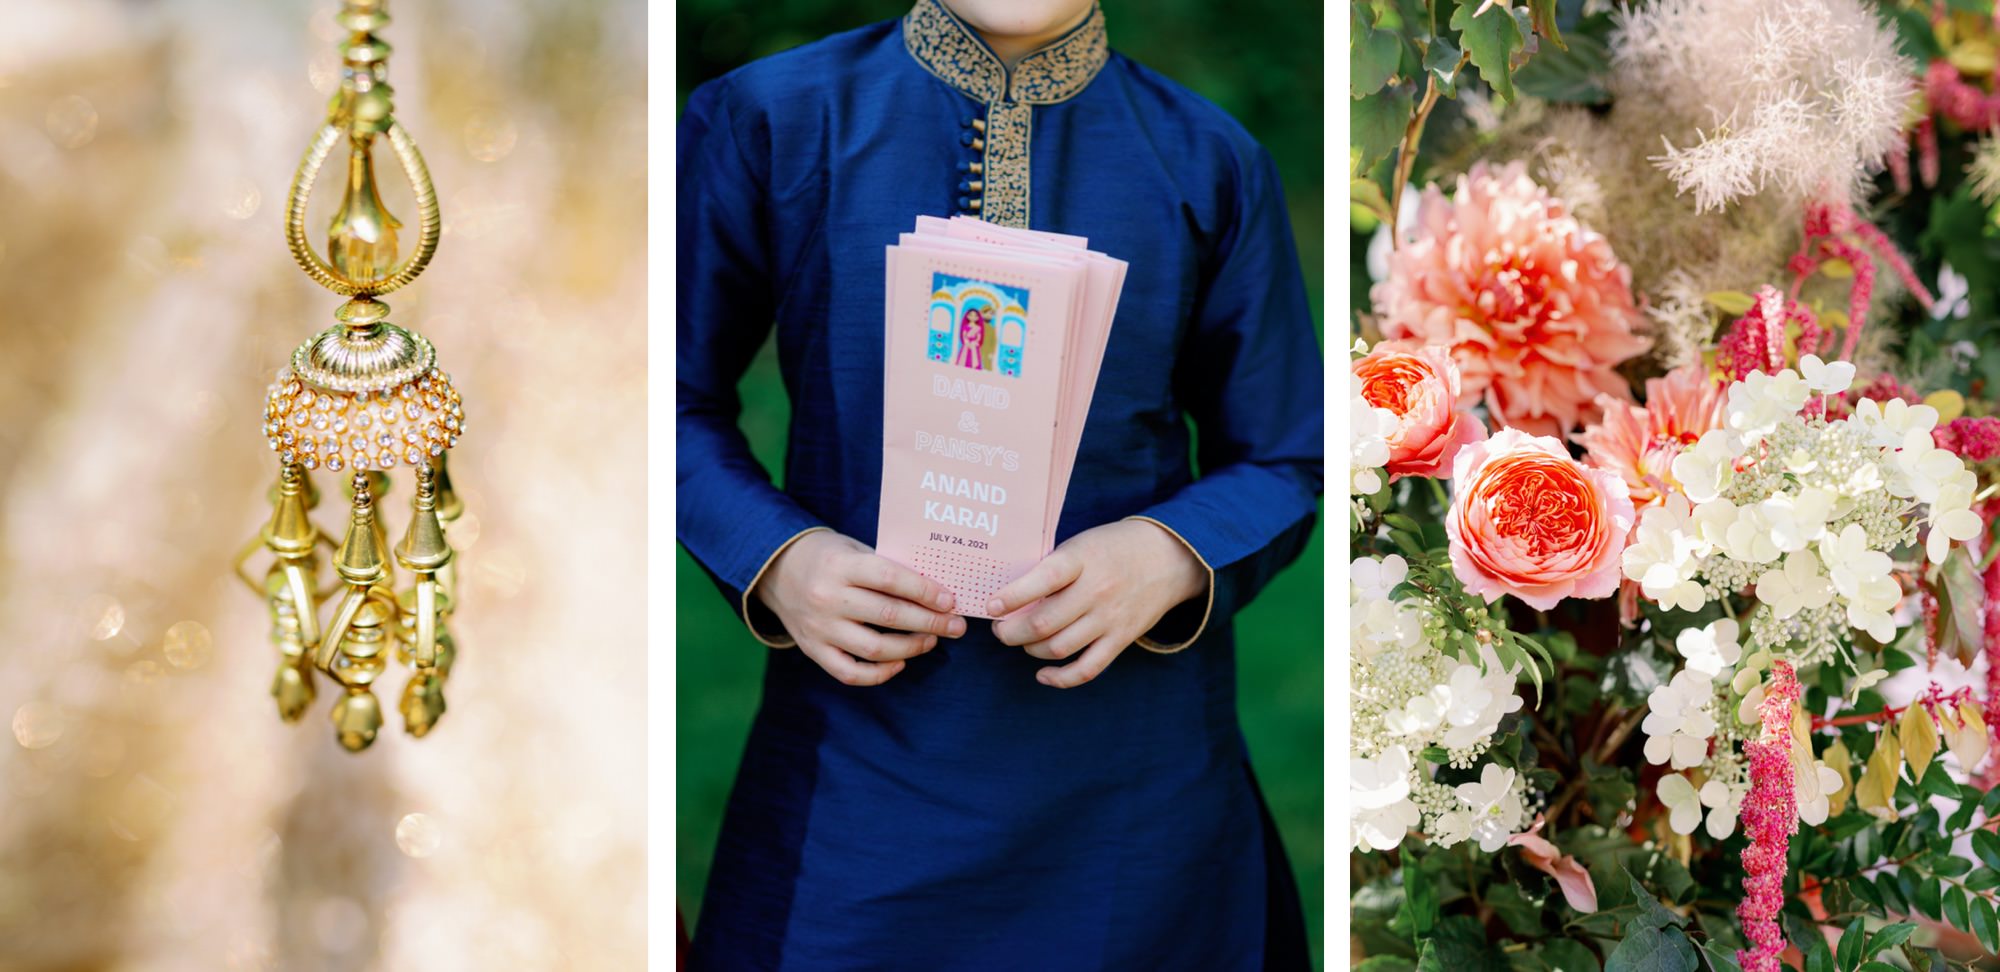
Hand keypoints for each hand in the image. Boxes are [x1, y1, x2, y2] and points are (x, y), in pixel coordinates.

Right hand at [754, 531, 966, 685]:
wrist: (776, 570)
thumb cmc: (829, 557)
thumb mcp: (854, 548)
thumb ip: (886, 568)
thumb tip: (936, 592)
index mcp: (840, 566)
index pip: (890, 579)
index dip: (925, 591)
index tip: (950, 600)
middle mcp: (828, 597)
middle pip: (888, 615)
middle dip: (930, 623)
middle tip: (956, 626)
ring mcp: (819, 628)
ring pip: (874, 648)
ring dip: (911, 648)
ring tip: (931, 641)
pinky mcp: (813, 650)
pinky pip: (850, 673)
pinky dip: (879, 673)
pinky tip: (900, 663)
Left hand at [989, 519, 1206, 687]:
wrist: (1169, 557)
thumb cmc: (1114, 547)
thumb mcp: (1082, 544)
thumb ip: (1052, 567)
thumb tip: (1010, 595)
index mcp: (1082, 560)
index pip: (1043, 579)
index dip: (1013, 596)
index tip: (991, 605)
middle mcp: (1096, 591)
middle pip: (1044, 623)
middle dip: (1011, 631)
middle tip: (1000, 629)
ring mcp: (1109, 619)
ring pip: (1058, 648)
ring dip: (1030, 650)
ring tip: (1021, 641)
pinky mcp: (1121, 639)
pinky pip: (1087, 668)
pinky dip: (1060, 678)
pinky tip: (1042, 674)